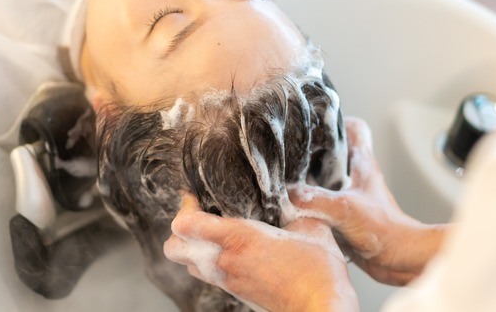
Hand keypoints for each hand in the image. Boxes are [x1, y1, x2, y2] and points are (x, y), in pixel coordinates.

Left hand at [164, 194, 358, 311]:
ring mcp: (229, 280)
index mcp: (238, 239)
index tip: (195, 196)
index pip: (186, 224)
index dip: (185, 206)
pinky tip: (234, 252)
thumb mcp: (309, 226)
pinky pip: (209, 276)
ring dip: (194, 249)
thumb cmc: (318, 270)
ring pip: (189, 264)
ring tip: (215, 234)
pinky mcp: (237, 293)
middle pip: (174, 248)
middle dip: (180, 231)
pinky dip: (211, 263)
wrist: (322, 308)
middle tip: (199, 215)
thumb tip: (290, 195)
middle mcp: (225, 261)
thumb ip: (293, 208)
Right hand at [289, 117, 445, 285]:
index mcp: (361, 162)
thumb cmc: (386, 229)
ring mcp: (350, 195)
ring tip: (285, 179)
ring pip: (324, 178)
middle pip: (332, 151)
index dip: (334, 120)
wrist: (400, 258)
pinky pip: (321, 202)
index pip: (352, 127)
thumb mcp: (346, 209)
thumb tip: (288, 194)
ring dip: (307, 180)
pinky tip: (293, 208)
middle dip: (310, 151)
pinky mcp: (344, 215)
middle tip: (289, 152)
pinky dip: (308, 204)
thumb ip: (314, 199)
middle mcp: (355, 175)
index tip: (313, 122)